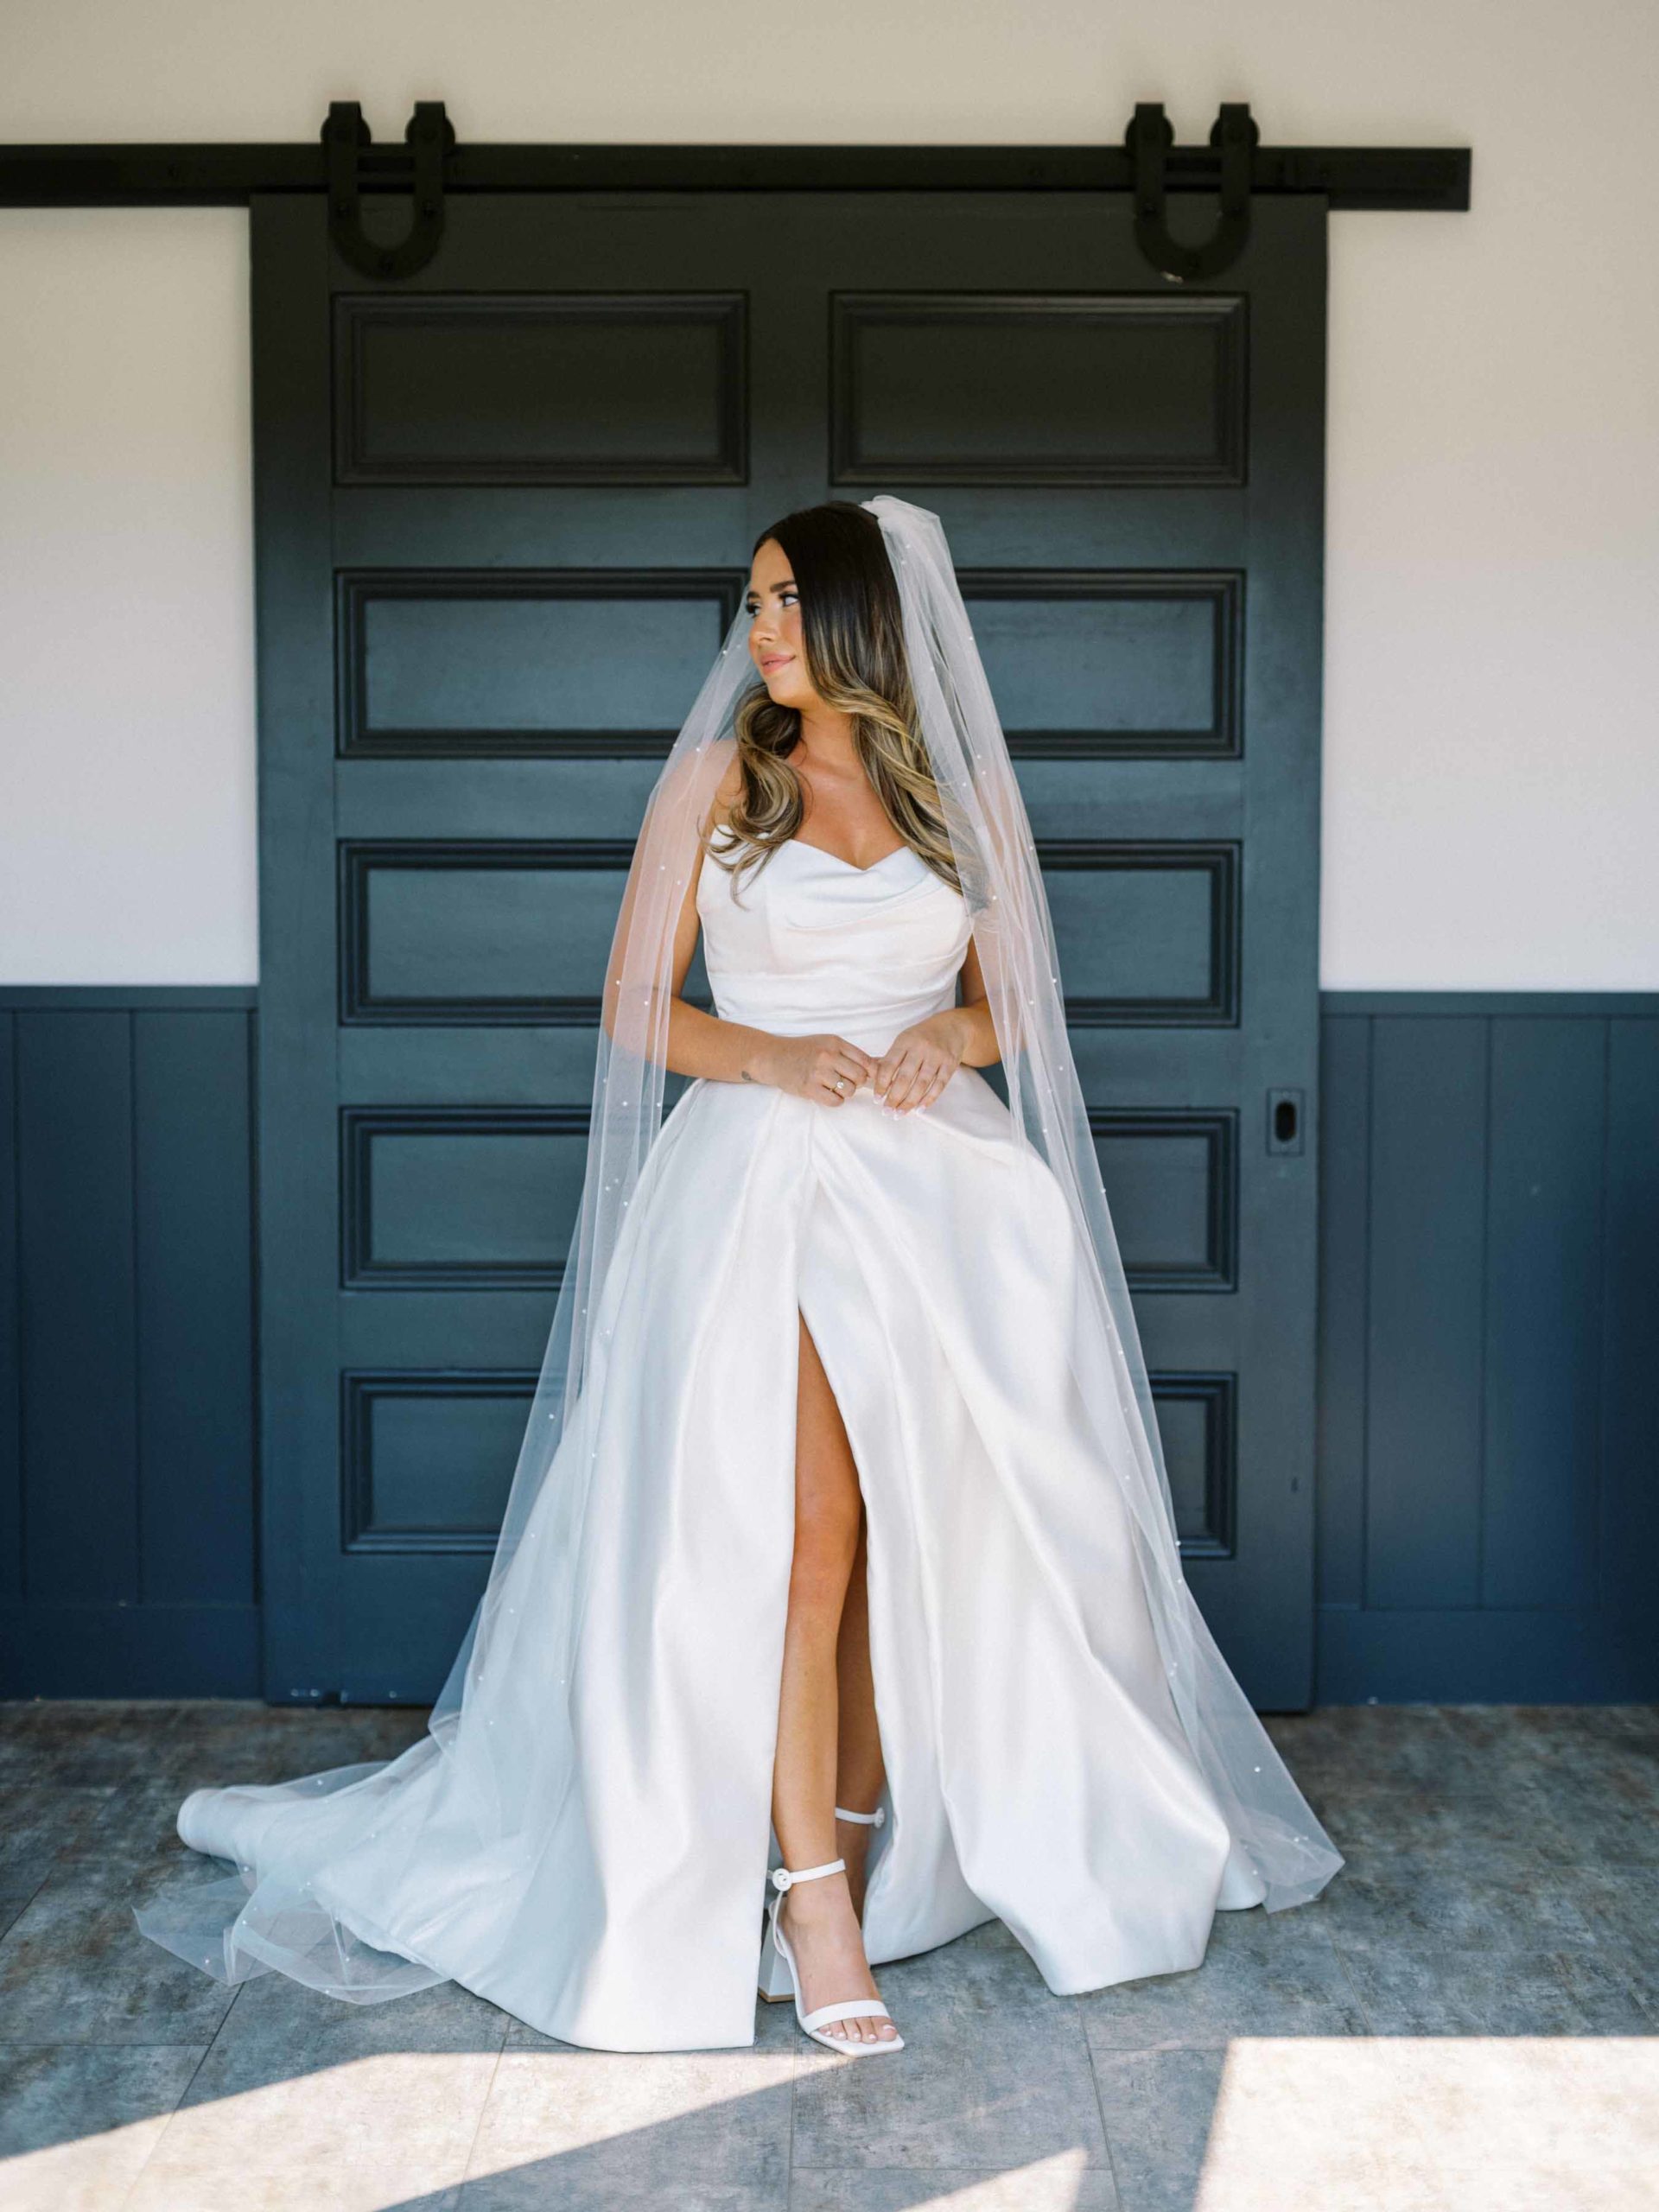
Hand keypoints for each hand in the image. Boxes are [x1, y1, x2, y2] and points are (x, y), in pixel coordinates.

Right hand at [752, 1032, 875, 1107]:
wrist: (774, 1057)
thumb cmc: (804, 1051)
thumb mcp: (827, 1043)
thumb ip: (849, 1053)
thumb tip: (878, 1067)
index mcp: (835, 1043)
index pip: (866, 1061)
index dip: (871, 1072)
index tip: (868, 1077)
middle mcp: (828, 1056)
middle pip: (860, 1077)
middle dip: (857, 1083)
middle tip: (847, 1081)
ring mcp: (818, 1072)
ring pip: (849, 1090)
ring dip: (845, 1092)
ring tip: (834, 1087)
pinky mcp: (809, 1088)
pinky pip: (835, 1101)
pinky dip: (835, 1100)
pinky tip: (827, 1093)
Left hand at [872, 1012, 964, 1113]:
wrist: (952, 1027)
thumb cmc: (922, 1036)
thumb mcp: (904, 1040)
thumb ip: (889, 1058)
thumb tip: (869, 1075)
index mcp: (905, 1041)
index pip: (889, 1065)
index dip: (881, 1084)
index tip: (877, 1099)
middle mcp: (920, 1047)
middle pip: (905, 1078)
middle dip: (894, 1098)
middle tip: (887, 1112)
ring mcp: (937, 1056)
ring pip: (921, 1084)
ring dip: (909, 1102)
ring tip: (899, 1114)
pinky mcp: (950, 1063)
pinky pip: (939, 1085)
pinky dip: (928, 1099)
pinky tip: (919, 1109)